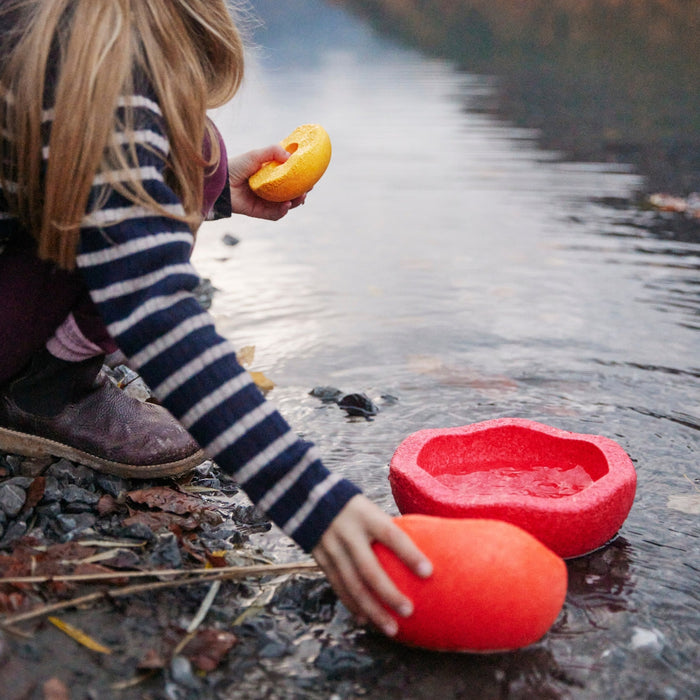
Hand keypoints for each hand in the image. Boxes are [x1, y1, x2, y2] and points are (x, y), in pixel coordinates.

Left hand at [227, 145, 306, 219]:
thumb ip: (272, 151)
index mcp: (269, 176)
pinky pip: (274, 215)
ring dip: (294, 203)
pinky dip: (282, 211)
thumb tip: (290, 156)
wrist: (219, 182)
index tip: (310, 177)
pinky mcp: (258, 212)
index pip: (289, 179)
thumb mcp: (255, 155)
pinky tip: (286, 206)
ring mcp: (264, 202)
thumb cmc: (235, 166)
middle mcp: (268, 190)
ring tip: (300, 197)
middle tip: (307, 189)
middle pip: (290, 194)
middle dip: (301, 193)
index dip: (300, 179)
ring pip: (285, 206)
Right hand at [312, 494, 432, 636]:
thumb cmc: (353, 507)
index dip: (409, 554)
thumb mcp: (370, 508)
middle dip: (389, 593)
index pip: (391, 535)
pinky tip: (365, 620)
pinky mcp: (320, 559)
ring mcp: (332, 547)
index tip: (428, 572)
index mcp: (366, 516)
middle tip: (409, 611)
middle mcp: (348, 533)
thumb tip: (418, 549)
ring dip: (372, 609)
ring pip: (352, 584)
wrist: (309, 498)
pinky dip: (352, 605)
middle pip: (369, 568)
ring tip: (391, 628)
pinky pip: (338, 586)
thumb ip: (386, 528)